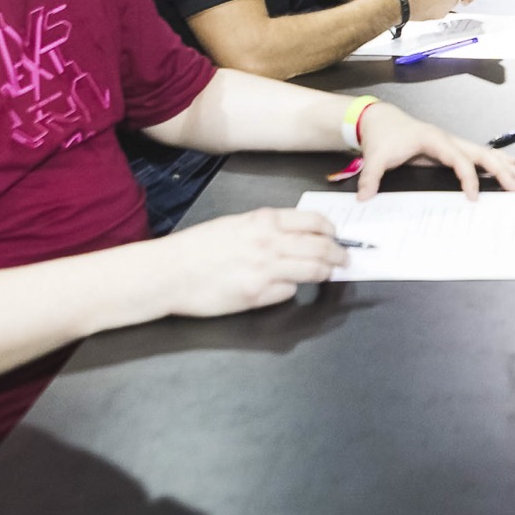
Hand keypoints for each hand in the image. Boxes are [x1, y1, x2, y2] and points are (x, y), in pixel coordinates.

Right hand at [157, 207, 345, 314]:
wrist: (169, 272)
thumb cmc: (197, 247)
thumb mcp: (235, 224)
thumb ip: (266, 228)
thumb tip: (294, 236)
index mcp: (264, 220)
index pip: (314, 221)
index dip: (331, 230)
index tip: (336, 236)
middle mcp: (269, 242)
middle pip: (321, 247)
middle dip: (339, 254)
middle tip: (345, 258)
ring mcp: (265, 269)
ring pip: (313, 270)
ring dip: (326, 272)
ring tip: (330, 273)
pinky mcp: (257, 294)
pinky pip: (289, 291)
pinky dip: (291, 289)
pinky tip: (285, 287)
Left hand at [353, 101, 514, 199]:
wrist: (379, 120)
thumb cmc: (383, 136)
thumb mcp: (375, 156)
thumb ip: (371, 176)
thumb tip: (365, 196)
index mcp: (434, 140)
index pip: (458, 160)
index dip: (467, 178)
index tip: (472, 197)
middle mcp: (447, 139)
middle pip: (480, 153)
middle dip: (501, 169)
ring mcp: (450, 143)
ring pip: (482, 152)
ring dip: (503, 164)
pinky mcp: (449, 149)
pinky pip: (476, 155)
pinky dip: (493, 161)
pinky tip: (506, 165)